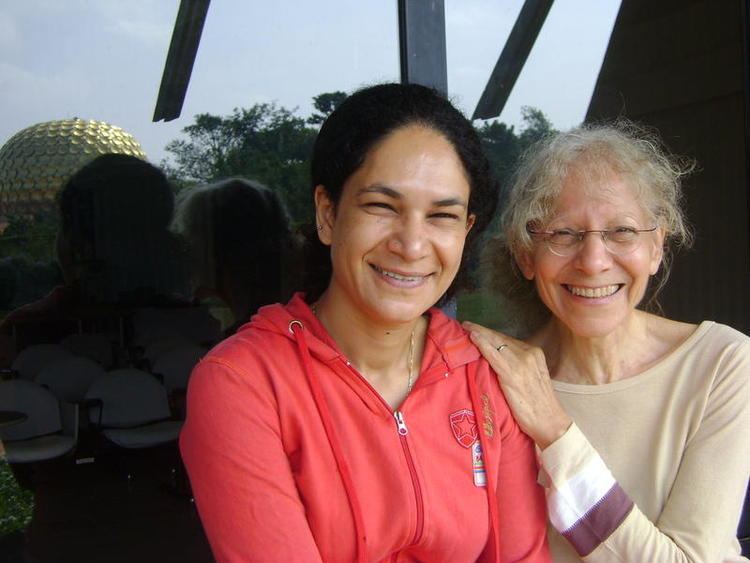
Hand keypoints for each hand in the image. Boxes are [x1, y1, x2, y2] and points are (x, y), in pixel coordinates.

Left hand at [463, 321, 571, 449]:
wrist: (550, 422)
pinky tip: (471, 337)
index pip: (507, 339)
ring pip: (495, 343)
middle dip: (482, 330)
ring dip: (478, 333)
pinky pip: (493, 355)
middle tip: (466, 324)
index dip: (490, 334)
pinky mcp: (512, 375)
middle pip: (500, 338)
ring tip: (465, 328)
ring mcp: (521, 363)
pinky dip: (481, 344)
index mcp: (534, 353)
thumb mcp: (532, 378)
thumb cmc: (539, 405)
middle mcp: (529, 353)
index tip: (477, 329)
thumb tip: (498, 360)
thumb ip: (518, 366)